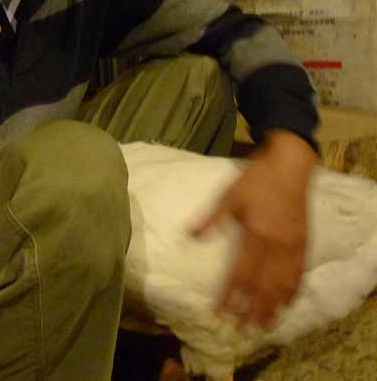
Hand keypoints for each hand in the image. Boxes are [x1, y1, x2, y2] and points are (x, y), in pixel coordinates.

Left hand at [191, 130, 317, 328]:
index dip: (230, 295)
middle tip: (241, 329)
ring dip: (272, 306)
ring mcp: (293, 245)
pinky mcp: (303, 242)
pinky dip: (292, 291)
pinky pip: (299, 273)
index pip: (240, 273)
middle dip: (251, 309)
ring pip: (283, 283)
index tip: (220, 312)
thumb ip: (211, 218)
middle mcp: (277, 245)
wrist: (290, 165)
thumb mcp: (229, 195)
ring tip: (263, 325)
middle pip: (263, 285)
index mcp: (256, 234)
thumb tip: (189, 234)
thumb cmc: (256, 179)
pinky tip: (286, 303)